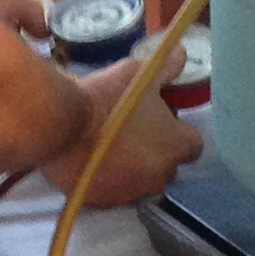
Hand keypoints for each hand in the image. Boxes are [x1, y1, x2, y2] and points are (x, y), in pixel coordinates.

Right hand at [35, 50, 202, 208]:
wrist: (61, 125)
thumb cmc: (107, 98)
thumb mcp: (139, 72)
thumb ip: (167, 68)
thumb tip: (182, 54)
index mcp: (175, 146)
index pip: (193, 145)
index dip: (180, 133)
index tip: (164, 123)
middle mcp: (159, 176)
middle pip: (168, 168)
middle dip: (158, 154)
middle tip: (137, 134)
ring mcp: (131, 192)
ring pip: (141, 182)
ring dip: (134, 169)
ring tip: (113, 149)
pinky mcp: (104, 201)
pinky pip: (114, 192)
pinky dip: (109, 180)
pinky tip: (95, 163)